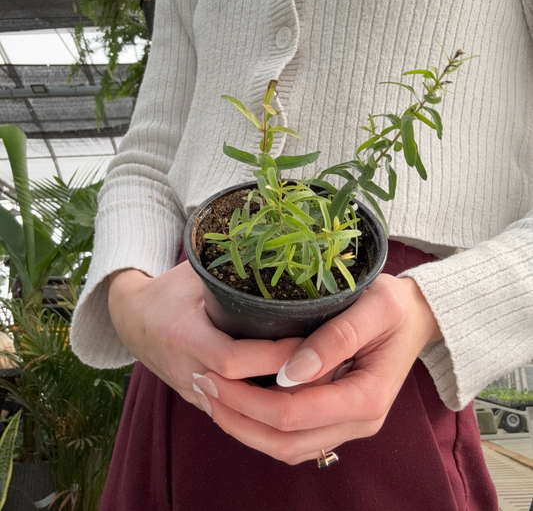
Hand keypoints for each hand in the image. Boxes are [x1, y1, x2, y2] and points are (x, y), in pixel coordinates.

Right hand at [108, 261, 302, 408]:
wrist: (132, 321)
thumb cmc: (168, 292)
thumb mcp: (194, 273)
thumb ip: (230, 265)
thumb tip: (276, 249)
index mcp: (183, 336)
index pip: (233, 359)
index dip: (273, 356)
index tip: (308, 341)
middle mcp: (186, 370)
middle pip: (243, 392)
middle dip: (286, 383)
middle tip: (325, 367)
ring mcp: (191, 391)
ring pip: (241, 410)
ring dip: (278, 400)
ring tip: (317, 383)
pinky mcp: (198, 400)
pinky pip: (235, 412)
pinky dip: (263, 406)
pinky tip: (292, 394)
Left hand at [192, 274, 441, 463]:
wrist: (414, 318)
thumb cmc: (394, 306)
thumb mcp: (373, 307)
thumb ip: (337, 338)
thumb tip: (290, 373)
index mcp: (367, 397)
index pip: (296, 413)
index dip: (249, 399)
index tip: (215, 372)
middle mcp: (359, 422)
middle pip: (286, 440)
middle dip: (238, 417)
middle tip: (203, 385)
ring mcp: (349, 426)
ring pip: (287, 448)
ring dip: (245, 428)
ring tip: (211, 397)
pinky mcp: (339, 420)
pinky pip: (295, 440)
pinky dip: (261, 429)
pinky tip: (238, 404)